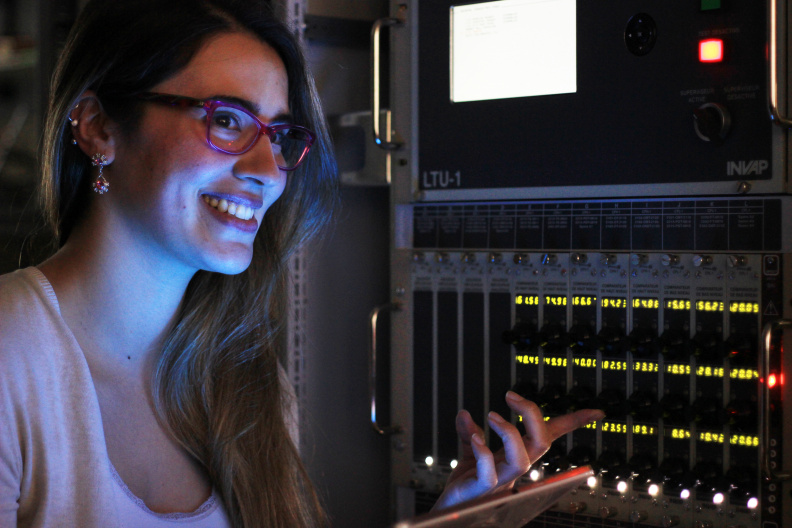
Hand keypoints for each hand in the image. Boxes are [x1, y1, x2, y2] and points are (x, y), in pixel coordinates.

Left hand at [432, 391, 603, 510]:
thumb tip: (464, 414)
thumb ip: (469, 434)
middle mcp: (514, 469)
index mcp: (516, 456)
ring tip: (491, 415)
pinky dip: (483, 452)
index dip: (572, 424)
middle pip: (540, 444)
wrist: (450, 511)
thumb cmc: (466, 487)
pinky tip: (474, 438)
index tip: (596, 412)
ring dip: (509, 432)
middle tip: (511, 396)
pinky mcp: (481, 491)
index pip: (549, 437)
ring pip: (522, 460)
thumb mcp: (470, 455)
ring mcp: (500, 482)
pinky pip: (489, 474)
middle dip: (533, 415)